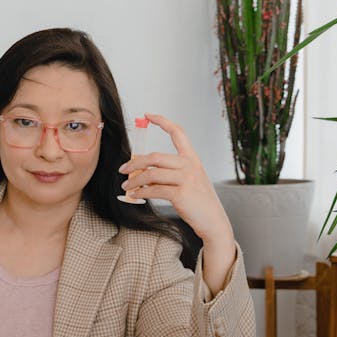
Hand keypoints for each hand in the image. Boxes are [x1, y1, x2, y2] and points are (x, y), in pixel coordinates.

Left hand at [118, 113, 235, 293]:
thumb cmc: (199, 202)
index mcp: (192, 158)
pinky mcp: (181, 194)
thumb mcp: (189, 181)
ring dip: (134, 180)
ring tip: (126, 186)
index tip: (148, 115)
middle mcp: (190, 165)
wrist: (213, 221)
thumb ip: (170, 173)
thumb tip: (143, 172)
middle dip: (134, 162)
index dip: (162, 121)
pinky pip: (153, 190)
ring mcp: (186, 179)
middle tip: (123, 170)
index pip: (178, 132)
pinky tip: (135, 195)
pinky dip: (140, 192)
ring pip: (151, 173)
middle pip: (155, 156)